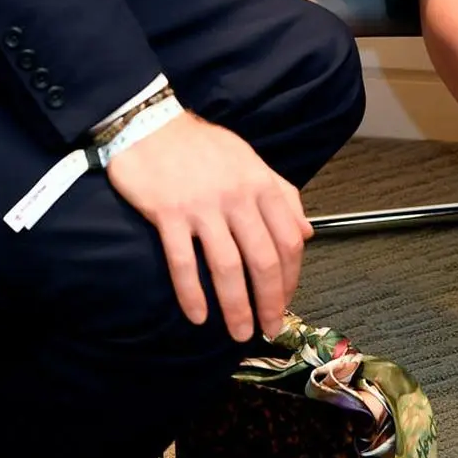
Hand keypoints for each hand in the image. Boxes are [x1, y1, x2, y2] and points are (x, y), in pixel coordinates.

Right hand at [107, 111, 312, 341]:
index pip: (288, 239)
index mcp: (259, 183)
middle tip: (268, 328)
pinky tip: (197, 316)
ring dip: (235, 308)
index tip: (286, 300)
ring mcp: (202, 206)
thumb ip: (281, 194)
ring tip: (238, 333)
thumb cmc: (202, 146)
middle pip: (262, 259)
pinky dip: (192, 294)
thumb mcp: (249, 160)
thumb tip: (307, 231)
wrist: (150, 124)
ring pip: (227, 268)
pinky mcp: (169, 214)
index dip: (291, 277)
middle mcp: (236, 196)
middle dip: (269, 301)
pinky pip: (184, 262)